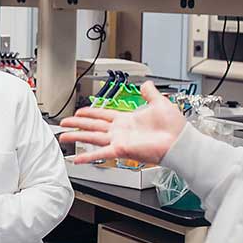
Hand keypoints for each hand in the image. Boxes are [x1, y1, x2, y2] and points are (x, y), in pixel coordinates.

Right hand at [58, 81, 186, 164]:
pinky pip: (101, 153)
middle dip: (77, 124)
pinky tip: (76, 159)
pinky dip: (88, 156)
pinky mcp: (122, 149)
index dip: (90, 113)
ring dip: (77, 137)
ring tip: (63, 137)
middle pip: (93, 126)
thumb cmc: (173, 127)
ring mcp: (119, 140)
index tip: (79, 112)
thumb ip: (150, 93)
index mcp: (127, 120)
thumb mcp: (160, 103)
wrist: (180, 142)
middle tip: (63, 124)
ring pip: (92, 138)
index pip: (103, 115)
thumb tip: (146, 84)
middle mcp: (120, 131)